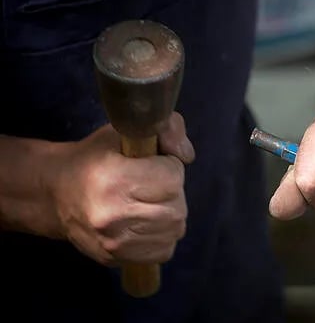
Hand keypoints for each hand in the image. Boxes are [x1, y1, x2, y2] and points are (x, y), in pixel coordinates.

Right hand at [53, 112, 193, 265]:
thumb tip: (186, 156)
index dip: (169, 167)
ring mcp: (114, 242)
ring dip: (169, 215)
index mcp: (114, 179)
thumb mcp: (127, 131)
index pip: (173, 179)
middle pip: (177, 208)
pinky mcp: (116, 258)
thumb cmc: (95, 158)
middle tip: (151, 185)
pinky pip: (165, 250)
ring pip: (174, 230)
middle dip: (171, 193)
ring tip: (148, 203)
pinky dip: (162, 236)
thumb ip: (168, 129)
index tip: (153, 165)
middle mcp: (112, 215)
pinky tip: (145, 222)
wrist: (55, 193)